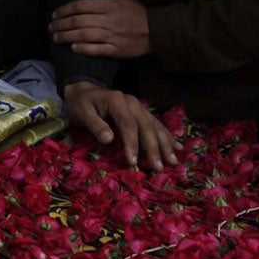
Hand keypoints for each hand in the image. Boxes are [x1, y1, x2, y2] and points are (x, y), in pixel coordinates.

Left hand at [47, 0, 151, 58]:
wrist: (156, 31)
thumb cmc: (137, 11)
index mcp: (110, 5)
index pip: (82, 5)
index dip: (65, 9)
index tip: (55, 14)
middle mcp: (110, 20)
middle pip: (80, 21)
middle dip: (62, 24)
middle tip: (51, 27)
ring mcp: (113, 36)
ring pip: (85, 35)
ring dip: (68, 36)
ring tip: (56, 37)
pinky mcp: (116, 50)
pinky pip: (97, 50)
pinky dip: (84, 49)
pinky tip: (73, 48)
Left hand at [62, 81, 178, 170]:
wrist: (84, 91)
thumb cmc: (81, 104)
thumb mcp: (82, 112)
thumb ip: (95, 125)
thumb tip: (109, 139)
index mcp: (117, 101)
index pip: (128, 124)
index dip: (132, 143)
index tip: (134, 161)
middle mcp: (132, 103)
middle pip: (146, 126)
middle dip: (153, 148)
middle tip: (158, 167)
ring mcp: (139, 107)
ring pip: (155, 126)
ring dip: (165, 144)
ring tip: (173, 161)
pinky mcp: (142, 112)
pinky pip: (156, 124)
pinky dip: (167, 136)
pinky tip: (177, 146)